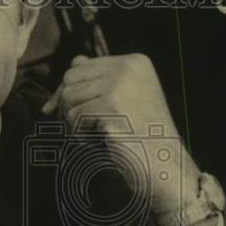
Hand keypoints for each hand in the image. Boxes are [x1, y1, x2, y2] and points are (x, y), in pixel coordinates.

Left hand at [42, 54, 200, 222]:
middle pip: (70, 78)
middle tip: (81, 128)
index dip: (66, 91)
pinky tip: (99, 144)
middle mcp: (128, 67)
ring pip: (68, 97)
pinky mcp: (111, 107)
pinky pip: (74, 117)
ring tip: (94, 137)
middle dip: (67, 106)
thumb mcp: (124, 100)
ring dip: (73, 123)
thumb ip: (100, 79)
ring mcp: (121, 86)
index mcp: (135, 62)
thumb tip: (74, 61)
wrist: (163, 165)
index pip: (79, 66)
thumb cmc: (142, 137)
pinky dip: (80, 135)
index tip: (62, 112)